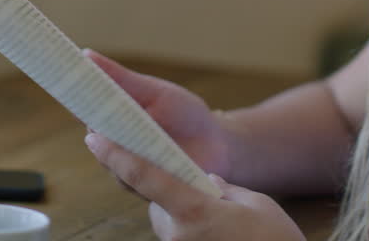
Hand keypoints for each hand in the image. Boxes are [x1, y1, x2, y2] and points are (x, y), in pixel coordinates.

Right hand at [83, 49, 231, 178]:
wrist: (218, 145)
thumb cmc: (184, 114)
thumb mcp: (153, 91)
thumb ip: (121, 78)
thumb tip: (85, 54)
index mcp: (113, 116)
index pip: (84, 108)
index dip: (73, 97)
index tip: (63, 84)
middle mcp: (115, 143)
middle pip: (94, 136)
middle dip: (96, 125)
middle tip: (99, 113)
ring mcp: (127, 166)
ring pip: (110, 160)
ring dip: (120, 148)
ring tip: (134, 135)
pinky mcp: (143, 186)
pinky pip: (132, 179)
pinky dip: (139, 167)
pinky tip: (152, 157)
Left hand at [85, 132, 305, 240]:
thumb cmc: (275, 240)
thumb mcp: (254, 202)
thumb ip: (222, 187)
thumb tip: (207, 183)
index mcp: (193, 210)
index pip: (143, 176)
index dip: (115, 155)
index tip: (93, 138)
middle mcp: (178, 234)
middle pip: (157, 198)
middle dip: (171, 188)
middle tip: (205, 188)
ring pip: (169, 218)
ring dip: (184, 211)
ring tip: (224, 218)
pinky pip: (180, 235)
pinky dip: (193, 227)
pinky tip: (221, 231)